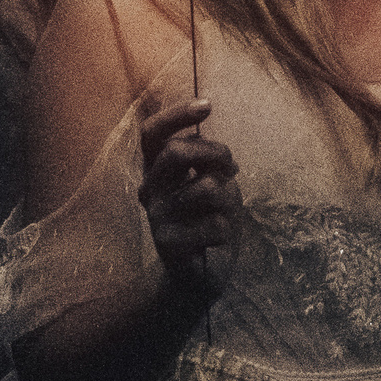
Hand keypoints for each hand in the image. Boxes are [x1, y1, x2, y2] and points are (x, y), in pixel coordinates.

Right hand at [137, 98, 237, 300]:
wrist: (198, 274)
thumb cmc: (207, 220)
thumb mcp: (211, 182)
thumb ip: (206, 161)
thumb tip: (212, 145)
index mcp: (156, 171)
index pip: (152, 134)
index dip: (176, 115)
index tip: (208, 105)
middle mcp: (149, 190)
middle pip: (175, 151)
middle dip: (214, 151)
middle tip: (231, 166)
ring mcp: (157, 217)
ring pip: (206, 187)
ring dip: (228, 197)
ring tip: (225, 211)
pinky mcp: (169, 243)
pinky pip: (216, 223)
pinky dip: (228, 229)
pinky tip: (219, 239)